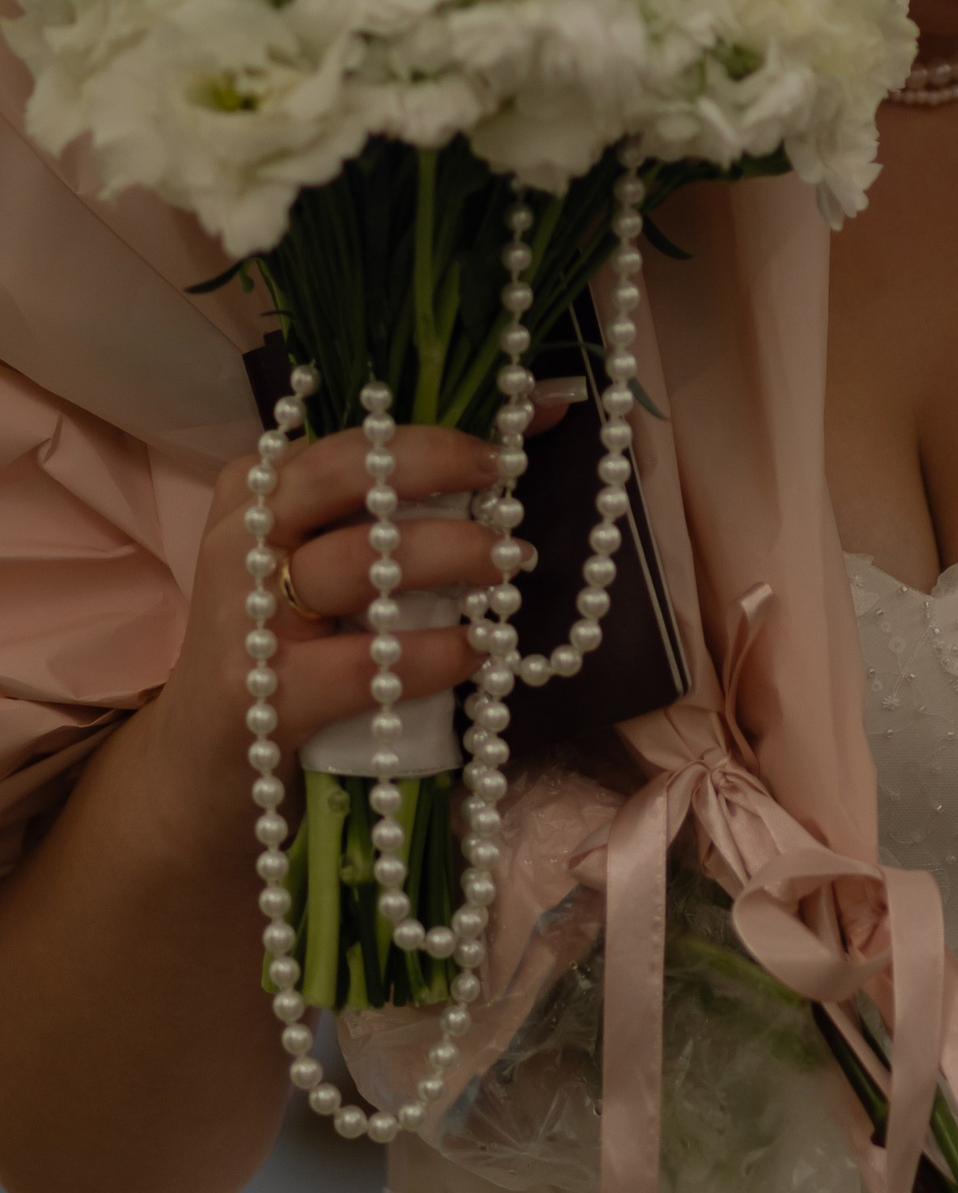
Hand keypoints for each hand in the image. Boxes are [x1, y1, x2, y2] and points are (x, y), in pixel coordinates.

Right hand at [145, 423, 506, 796]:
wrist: (199, 765)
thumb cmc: (286, 651)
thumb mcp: (317, 569)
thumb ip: (385, 516)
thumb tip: (503, 457)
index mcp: (257, 496)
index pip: (351, 440)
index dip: (440, 431)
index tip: (522, 427)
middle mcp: (242, 541)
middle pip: (343, 474)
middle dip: (435, 465)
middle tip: (505, 481)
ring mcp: (246, 617)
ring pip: (357, 561)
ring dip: (448, 555)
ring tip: (507, 565)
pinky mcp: (261, 695)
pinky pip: (366, 662)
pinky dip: (432, 654)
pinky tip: (473, 651)